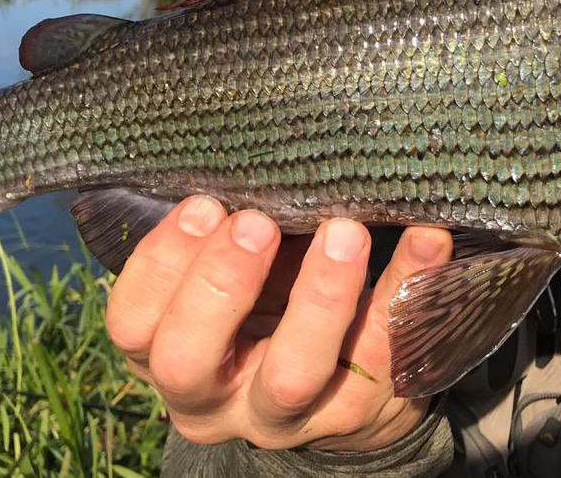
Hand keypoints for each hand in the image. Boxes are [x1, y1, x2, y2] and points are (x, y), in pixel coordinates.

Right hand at [104, 195, 452, 449]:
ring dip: (318, 297)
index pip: (134, 324)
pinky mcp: (359, 414)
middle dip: (219, 286)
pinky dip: (408, 289)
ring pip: (292, 375)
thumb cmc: (273, 301)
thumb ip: (228, 230)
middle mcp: (215, 398)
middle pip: (188, 361)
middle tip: (258, 221)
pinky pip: (385, 355)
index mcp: (168, 353)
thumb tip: (249, 144)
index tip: (204, 203)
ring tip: (344, 231)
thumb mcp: (237, 273)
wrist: (347, 387)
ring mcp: (287, 416)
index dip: (161, 264)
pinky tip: (427, 238)